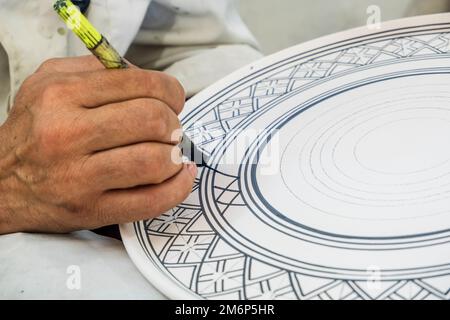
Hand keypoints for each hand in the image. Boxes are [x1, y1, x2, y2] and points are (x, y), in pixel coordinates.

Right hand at [0, 56, 196, 233]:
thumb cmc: (34, 130)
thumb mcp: (50, 82)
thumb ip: (99, 70)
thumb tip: (150, 79)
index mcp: (61, 94)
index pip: (141, 84)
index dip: (172, 92)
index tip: (173, 101)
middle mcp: (67, 133)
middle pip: (154, 120)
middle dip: (174, 124)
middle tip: (170, 130)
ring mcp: (79, 177)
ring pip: (155, 161)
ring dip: (176, 157)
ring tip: (171, 155)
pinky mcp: (91, 209)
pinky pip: (152, 201)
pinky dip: (177, 188)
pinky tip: (178, 177)